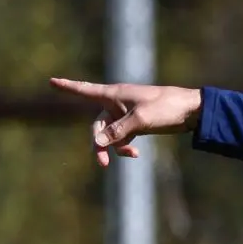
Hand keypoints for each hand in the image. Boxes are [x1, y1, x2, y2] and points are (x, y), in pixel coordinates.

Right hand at [49, 78, 202, 166]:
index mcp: (114, 95)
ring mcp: (126, 114)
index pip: (85, 90)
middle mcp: (117, 103)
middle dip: (99, 143)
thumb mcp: (140, 120)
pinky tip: (135, 155)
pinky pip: (122, 138)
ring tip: (131, 156)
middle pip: (97, 125)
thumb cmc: (165, 108)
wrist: (190, 111)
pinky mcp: (136, 124)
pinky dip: (125, 147)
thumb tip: (98, 143)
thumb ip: (118, 131)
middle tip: (102, 163)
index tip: (52, 80)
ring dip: (115, 148)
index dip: (68, 87)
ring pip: (110, 135)